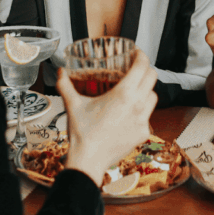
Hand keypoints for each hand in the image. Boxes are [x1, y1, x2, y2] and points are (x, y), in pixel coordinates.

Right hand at [58, 50, 158, 186]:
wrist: (88, 161)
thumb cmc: (82, 134)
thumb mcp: (72, 105)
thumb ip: (65, 85)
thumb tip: (60, 72)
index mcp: (123, 94)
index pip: (141, 66)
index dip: (141, 56)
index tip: (136, 53)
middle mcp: (137, 105)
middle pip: (152, 78)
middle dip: (145, 69)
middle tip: (136, 68)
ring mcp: (142, 120)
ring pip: (154, 96)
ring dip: (146, 89)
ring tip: (135, 89)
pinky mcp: (143, 133)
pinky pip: (148, 116)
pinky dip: (142, 110)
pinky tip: (130, 112)